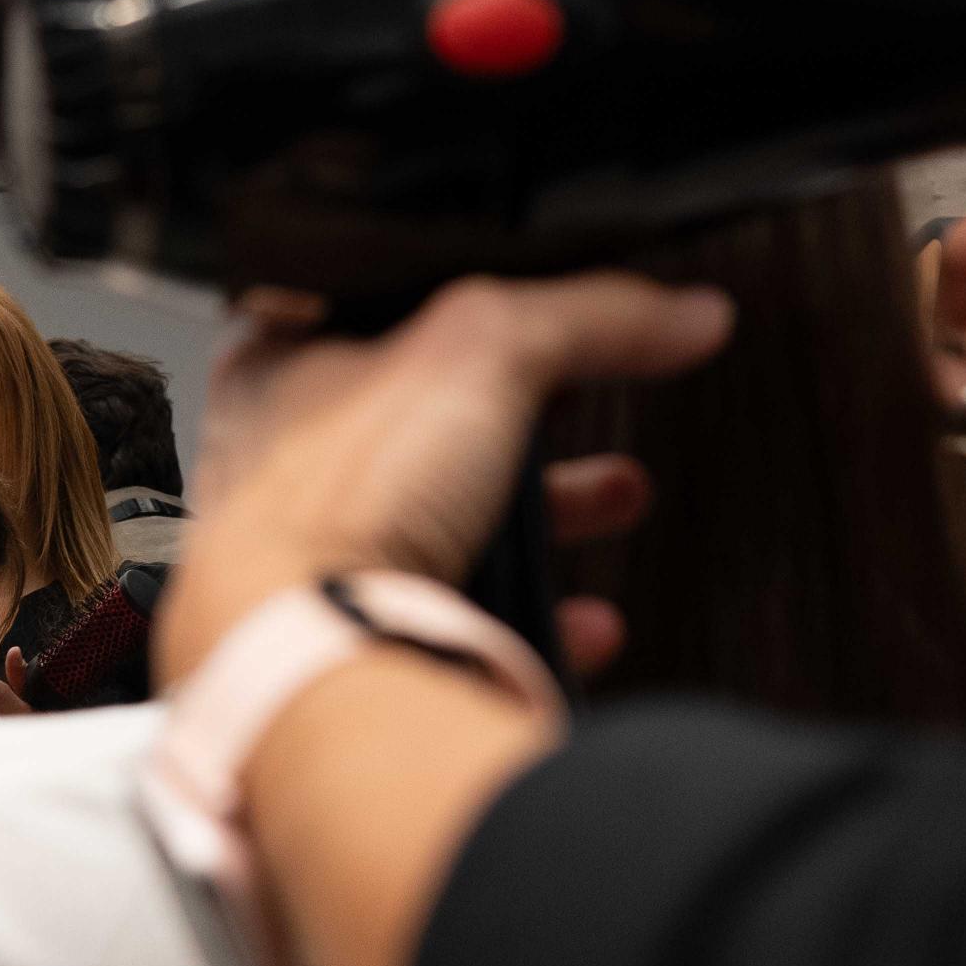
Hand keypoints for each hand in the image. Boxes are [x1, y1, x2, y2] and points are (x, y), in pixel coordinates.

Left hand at [159, 271, 733, 688]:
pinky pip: (468, 625)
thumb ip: (590, 318)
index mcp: (283, 370)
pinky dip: (538, 619)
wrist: (310, 656)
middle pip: (434, 425)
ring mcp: (329, 560)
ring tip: (619, 497)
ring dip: (548, 519)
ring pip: (452, 526)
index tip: (540, 313)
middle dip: (532, 423)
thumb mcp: (483, 349)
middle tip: (590, 406)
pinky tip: (589, 617)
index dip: (469, 309)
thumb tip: (682, 309)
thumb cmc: (341, 493)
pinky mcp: (370, 639)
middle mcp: (294, 465)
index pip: (381, 315)